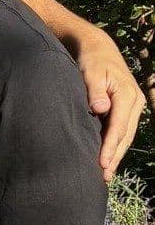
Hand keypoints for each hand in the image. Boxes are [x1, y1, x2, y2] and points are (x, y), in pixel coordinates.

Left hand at [76, 29, 144, 180]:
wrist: (98, 48)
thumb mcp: (90, 71)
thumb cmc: (91, 60)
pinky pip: (123, 130)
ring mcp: (133, 105)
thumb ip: (94, 90)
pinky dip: (116, 144)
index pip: (118, 127)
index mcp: (127, 94)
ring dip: (116, 154)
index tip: (101, 163)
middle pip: (125, 135)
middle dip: (114, 156)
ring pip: (126, 135)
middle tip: (103, 176)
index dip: (110, 147)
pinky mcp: (127, 108)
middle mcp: (135, 102)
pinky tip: (108, 158)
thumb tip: (101, 109)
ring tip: (106, 174)